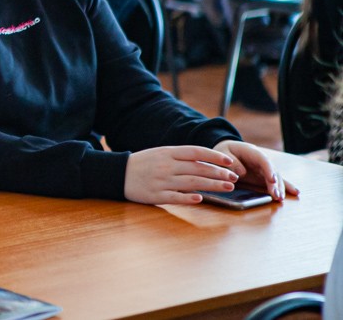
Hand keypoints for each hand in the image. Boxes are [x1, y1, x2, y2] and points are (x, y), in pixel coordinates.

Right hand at [124, 145, 239, 204]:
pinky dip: (188, 198)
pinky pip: (175, 197)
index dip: (214, 156)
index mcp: (167, 153)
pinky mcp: (155, 195)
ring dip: (212, 185)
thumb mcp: (160, 154)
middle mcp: (166, 166)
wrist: (117, 173)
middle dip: (218, 173)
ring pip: (191, 183)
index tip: (229, 162)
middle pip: (197, 169)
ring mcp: (161, 181)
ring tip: (227, 188)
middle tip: (234, 178)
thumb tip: (205, 163)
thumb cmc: (143, 164)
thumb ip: (180, 157)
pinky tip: (200, 199)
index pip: (195, 152)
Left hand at [213, 140, 298, 200]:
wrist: (227, 150)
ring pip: (275, 178)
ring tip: (280, 199)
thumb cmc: (224, 151)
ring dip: (279, 188)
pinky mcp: (264, 176)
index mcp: (252, 152)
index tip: (272, 180)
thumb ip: (231, 161)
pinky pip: (276, 181)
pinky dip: (285, 186)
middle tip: (276, 195)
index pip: (263, 160)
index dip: (269, 170)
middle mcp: (262, 160)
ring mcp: (265, 169)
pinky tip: (296, 192)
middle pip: (272, 171)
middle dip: (275, 184)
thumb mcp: (222, 153)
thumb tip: (241, 172)